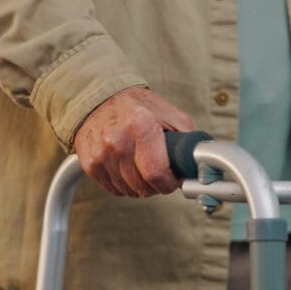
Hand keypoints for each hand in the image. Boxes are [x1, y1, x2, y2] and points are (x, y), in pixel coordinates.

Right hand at [74, 87, 194, 196]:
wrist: (99, 99)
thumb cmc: (137, 107)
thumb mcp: (169, 114)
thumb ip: (187, 138)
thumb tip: (201, 162)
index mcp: (141, 126)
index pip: (156, 174)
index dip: (169, 183)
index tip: (173, 180)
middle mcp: (118, 141)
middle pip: (142, 186)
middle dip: (156, 186)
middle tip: (159, 173)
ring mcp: (101, 154)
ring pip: (128, 190)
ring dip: (139, 186)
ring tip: (141, 167)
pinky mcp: (89, 163)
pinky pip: (112, 188)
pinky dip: (123, 184)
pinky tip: (126, 168)